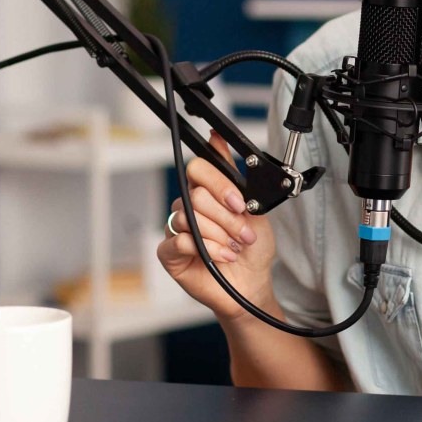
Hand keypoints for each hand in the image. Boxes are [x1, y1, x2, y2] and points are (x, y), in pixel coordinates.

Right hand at [155, 134, 276, 323]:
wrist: (252, 283)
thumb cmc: (251, 249)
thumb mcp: (252, 207)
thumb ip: (232, 174)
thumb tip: (216, 138)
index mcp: (205, 192)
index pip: (198, 169)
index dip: (220, 186)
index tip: (239, 203)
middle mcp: (187, 207)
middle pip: (196, 196)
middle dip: (226, 219)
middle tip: (242, 235)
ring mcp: (176, 230)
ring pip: (189, 218)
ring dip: (218, 236)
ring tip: (233, 248)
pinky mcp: (169, 253)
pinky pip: (179, 241)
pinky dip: (205, 249)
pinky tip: (219, 257)